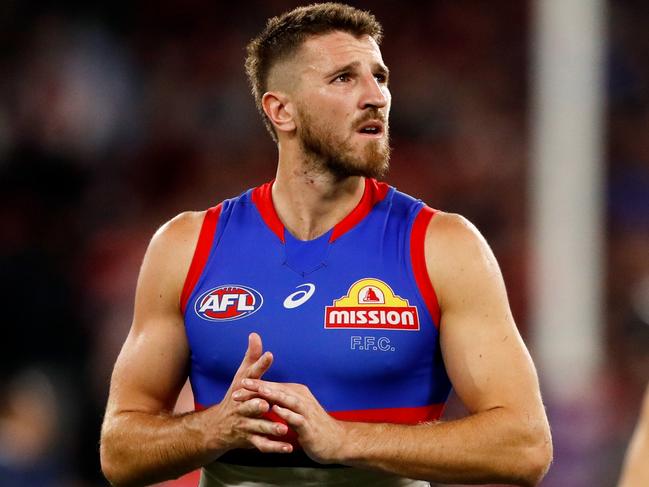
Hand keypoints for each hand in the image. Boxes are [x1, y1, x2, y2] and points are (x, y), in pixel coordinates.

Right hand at [203, 333, 291, 454]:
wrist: (217, 428)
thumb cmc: (234, 398)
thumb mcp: (241, 377)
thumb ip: (251, 357)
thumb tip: (255, 334)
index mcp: (242, 389)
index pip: (251, 375)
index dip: (259, 365)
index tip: (270, 355)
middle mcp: (242, 406)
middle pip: (250, 405)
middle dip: (256, 405)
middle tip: (266, 404)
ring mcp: (245, 424)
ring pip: (258, 427)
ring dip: (270, 428)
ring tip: (283, 429)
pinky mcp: (249, 440)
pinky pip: (262, 445)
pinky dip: (275, 447)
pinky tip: (288, 447)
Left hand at [233, 379, 346, 463]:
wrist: (336, 441)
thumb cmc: (313, 425)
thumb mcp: (297, 410)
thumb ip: (282, 401)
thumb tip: (265, 394)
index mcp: (297, 393)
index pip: (274, 386)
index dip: (257, 384)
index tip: (239, 381)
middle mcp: (301, 398)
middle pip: (278, 389)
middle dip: (259, 386)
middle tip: (241, 383)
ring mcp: (306, 412)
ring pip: (287, 399)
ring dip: (272, 394)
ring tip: (258, 390)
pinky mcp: (309, 426)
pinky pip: (297, 418)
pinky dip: (286, 413)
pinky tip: (276, 410)